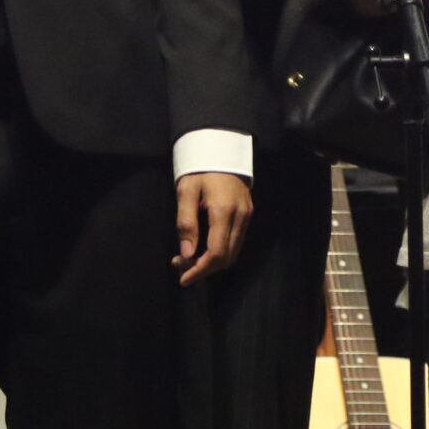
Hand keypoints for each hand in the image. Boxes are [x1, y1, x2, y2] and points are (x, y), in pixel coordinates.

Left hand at [174, 172, 253, 286]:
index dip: (200, 270)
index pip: (217, 253)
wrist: (221, 149)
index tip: (183, 279)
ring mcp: (247, 216)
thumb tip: (186, 255)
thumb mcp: (186, 191)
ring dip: (211, 262)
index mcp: (223, 210)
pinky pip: (236, 242)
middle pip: (227, 258)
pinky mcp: (248, 215)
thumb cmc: (200, 169)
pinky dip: (220, 252)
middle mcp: (240, 216)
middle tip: (180, 267)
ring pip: (233, 253)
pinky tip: (202, 248)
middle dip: (204, 268)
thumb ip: (186, 223)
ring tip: (187, 259)